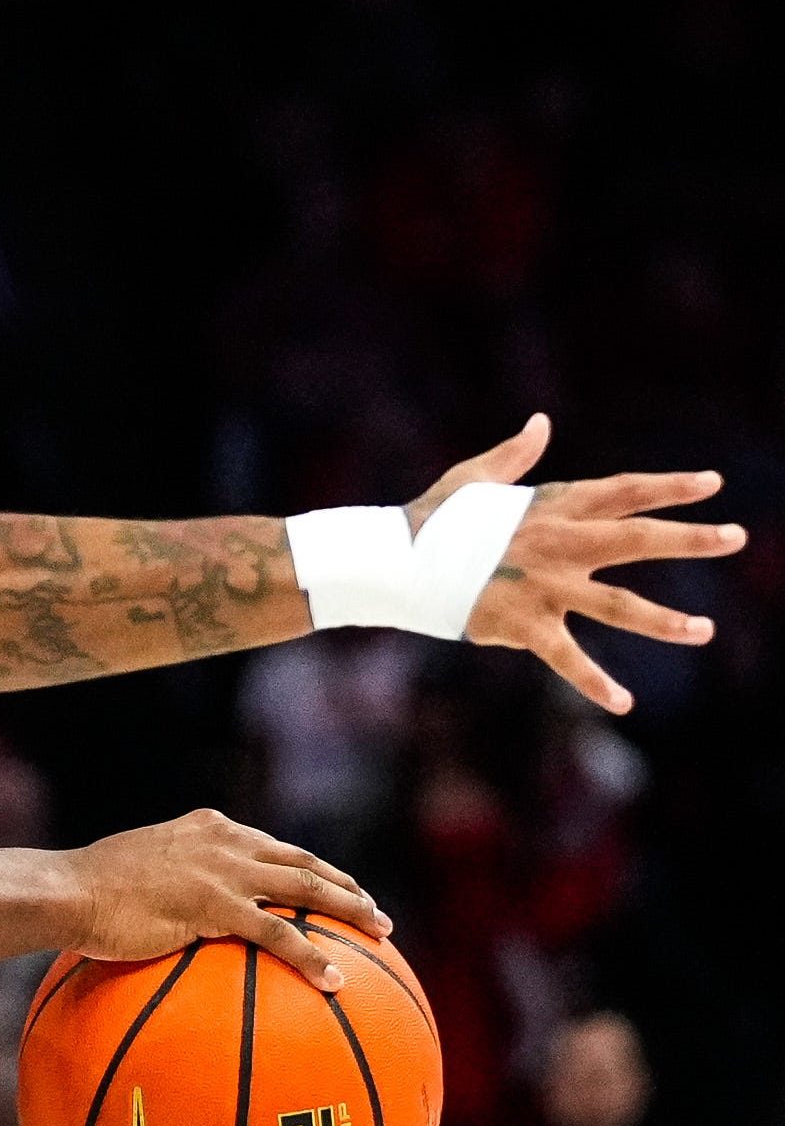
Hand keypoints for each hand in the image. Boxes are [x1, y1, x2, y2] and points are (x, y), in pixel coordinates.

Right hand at [66, 808, 387, 990]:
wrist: (67, 890)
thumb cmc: (89, 890)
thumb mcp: (138, 868)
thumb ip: (170, 879)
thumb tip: (176, 911)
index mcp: (206, 828)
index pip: (273, 845)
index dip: (312, 866)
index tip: (337, 886)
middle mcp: (223, 841)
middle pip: (302, 861)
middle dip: (345, 886)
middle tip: (376, 913)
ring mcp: (222, 871)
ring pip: (304, 887)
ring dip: (349, 910)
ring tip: (381, 933)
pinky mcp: (216, 905)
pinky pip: (277, 933)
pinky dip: (311, 956)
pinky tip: (335, 980)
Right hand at [411, 414, 745, 712]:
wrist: (390, 561)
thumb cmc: (430, 518)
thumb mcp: (473, 478)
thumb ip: (516, 455)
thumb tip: (541, 422)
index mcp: (549, 506)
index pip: (621, 491)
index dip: (668, 487)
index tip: (712, 483)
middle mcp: (555, 543)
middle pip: (636, 539)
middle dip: (689, 539)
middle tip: (735, 537)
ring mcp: (542, 586)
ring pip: (616, 605)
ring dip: (664, 621)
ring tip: (704, 631)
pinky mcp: (522, 624)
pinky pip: (566, 658)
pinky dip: (594, 683)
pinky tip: (623, 703)